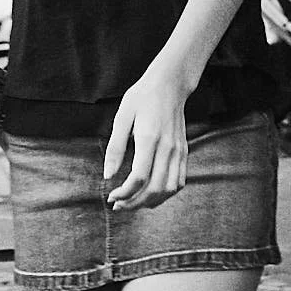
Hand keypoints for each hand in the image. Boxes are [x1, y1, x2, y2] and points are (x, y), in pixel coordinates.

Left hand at [103, 71, 190, 211]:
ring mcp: (178, 151)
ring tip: (133, 203)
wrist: (170, 84)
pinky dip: (166, 194)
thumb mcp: (122, 116)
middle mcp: (167, 148)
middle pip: (155, 189)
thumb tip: (108, 175)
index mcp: (149, 138)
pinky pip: (179, 181)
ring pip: (169, 189)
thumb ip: (115, 147)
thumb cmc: (142, 97)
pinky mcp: (183, 152)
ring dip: (151, 202)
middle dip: (134, 204)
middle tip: (118, 205)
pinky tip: (151, 193)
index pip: (139, 177)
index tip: (111, 196)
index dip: (124, 193)